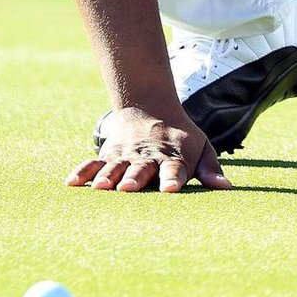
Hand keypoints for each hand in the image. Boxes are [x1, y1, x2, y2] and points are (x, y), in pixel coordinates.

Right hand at [65, 105, 231, 193]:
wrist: (150, 106)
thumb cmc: (180, 136)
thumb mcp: (201, 147)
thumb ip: (210, 169)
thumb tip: (226, 188)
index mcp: (173, 157)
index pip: (174, 170)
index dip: (172, 179)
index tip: (170, 190)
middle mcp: (148, 157)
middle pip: (141, 169)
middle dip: (134, 178)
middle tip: (128, 188)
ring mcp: (126, 155)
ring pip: (116, 167)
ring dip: (108, 177)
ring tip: (100, 187)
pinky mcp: (109, 154)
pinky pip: (93, 163)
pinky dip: (83, 172)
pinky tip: (71, 183)